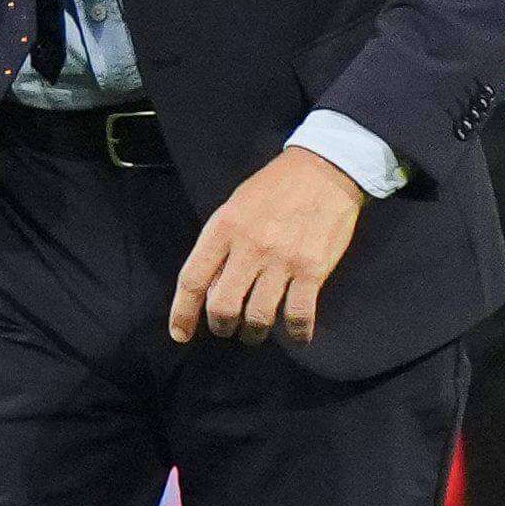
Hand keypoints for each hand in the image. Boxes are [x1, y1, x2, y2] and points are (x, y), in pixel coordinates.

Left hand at [171, 146, 366, 347]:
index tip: (180, 334)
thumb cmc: (275, 188)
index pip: (193, 279)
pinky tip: (296, 335)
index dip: (182, 313)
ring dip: (254, 333)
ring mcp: (282, 260)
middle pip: (223, 306)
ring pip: (258, 317)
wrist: (324, 170)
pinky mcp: (312, 270)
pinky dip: (296, 333)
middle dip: (221, 326)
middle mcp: (250, 247)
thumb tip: (209, 288)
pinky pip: (298, 315)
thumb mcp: (235, 206)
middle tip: (226, 327)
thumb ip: (220, 244)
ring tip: (256, 332)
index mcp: (224, 228)